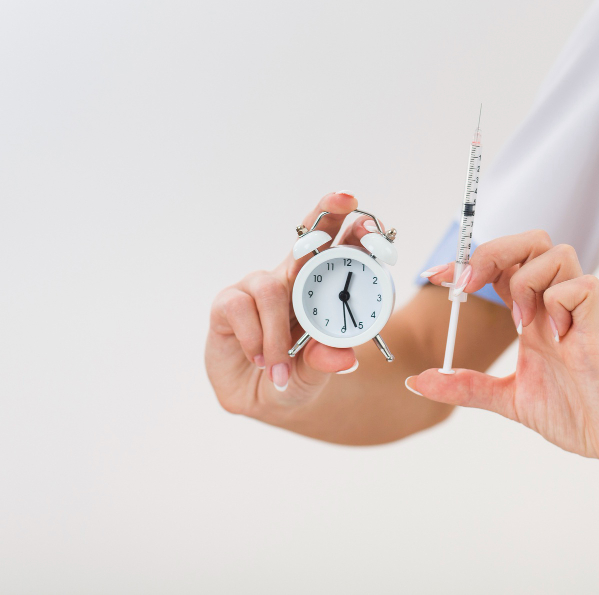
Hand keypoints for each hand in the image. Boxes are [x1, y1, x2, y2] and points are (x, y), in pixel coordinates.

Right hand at [205, 191, 376, 417]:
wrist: (258, 399)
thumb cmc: (294, 377)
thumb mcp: (315, 375)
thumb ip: (325, 362)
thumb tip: (345, 358)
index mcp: (319, 291)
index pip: (338, 254)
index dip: (353, 233)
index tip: (371, 224)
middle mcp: (289, 281)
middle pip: (307, 238)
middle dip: (326, 214)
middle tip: (345, 200)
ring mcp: (256, 288)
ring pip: (271, 287)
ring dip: (278, 332)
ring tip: (279, 363)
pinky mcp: (227, 303)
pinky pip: (241, 307)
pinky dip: (255, 338)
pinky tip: (259, 358)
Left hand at [411, 231, 598, 477]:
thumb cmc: (580, 415)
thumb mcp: (508, 400)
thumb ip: (466, 387)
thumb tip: (418, 381)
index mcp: (532, 318)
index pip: (501, 267)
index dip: (468, 262)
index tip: (437, 277)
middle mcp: (554, 308)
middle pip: (532, 242)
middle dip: (494, 252)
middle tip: (470, 286)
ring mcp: (577, 315)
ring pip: (558, 254)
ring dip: (527, 279)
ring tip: (521, 322)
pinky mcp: (597, 330)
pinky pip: (583, 288)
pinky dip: (561, 304)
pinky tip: (557, 337)